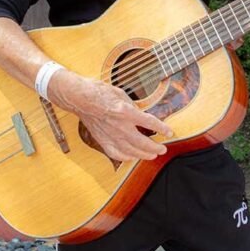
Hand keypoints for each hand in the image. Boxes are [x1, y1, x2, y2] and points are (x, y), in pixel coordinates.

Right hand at [49, 70, 173, 162]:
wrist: (80, 98)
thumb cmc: (99, 92)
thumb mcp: (121, 94)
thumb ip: (133, 106)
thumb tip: (141, 115)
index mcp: (126, 112)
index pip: (149, 122)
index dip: (162, 129)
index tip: (169, 133)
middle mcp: (120, 126)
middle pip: (142, 142)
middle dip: (155, 148)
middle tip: (163, 149)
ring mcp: (111, 135)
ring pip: (131, 151)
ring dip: (144, 155)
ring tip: (152, 155)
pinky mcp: (102, 140)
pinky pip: (116, 154)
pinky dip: (126, 157)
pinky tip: (132, 157)